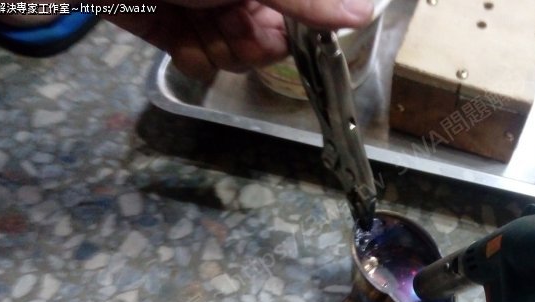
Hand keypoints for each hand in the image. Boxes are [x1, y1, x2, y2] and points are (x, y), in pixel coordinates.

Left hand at [102, 0, 373, 80]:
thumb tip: (365, 12)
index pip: (297, 15)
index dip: (291, 32)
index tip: (275, 32)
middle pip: (265, 41)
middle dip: (249, 40)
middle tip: (231, 23)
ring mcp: (202, 9)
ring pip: (232, 56)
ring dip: (216, 46)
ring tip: (197, 21)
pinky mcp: (169, 29)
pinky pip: (196, 61)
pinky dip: (188, 54)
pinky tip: (177, 34)